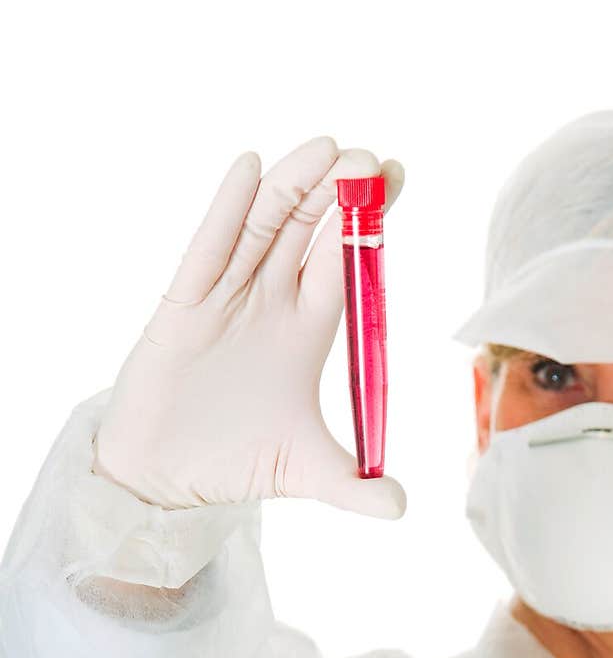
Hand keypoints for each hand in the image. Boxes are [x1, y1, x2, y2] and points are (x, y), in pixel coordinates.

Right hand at [92, 137, 405, 517]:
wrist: (166, 479)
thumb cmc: (235, 463)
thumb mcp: (306, 475)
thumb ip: (354, 487)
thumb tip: (402, 509)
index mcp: (306, 331)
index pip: (344, 265)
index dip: (368, 224)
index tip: (398, 178)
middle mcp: (268, 304)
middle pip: (309, 234)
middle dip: (339, 195)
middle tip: (371, 158)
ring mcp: (224, 299)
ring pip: (264, 230)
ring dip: (293, 188)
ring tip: (327, 148)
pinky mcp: (182, 309)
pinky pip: (207, 252)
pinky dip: (227, 212)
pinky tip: (248, 168)